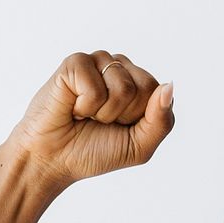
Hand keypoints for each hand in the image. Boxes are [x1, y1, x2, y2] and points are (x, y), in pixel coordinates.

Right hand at [5, 49, 173, 186]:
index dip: (140, 118)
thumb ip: (161, 120)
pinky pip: (96, 86)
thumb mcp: (139, 146)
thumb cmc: (94, 152)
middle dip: (125, 115)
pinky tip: (73, 107)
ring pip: (123, 86)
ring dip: (104, 112)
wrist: (53, 160)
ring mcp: (97, 62)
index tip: (119, 127)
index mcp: (137, 85)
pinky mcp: (75, 63)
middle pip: (145, 86)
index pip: (158, 92)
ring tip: (86, 115)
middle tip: (101, 121)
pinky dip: (85, 106)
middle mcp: (119, 69)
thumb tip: (169, 86)